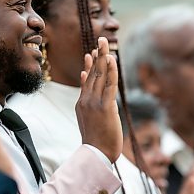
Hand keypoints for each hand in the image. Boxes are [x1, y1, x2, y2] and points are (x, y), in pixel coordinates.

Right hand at [76, 37, 122, 162]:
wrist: (95, 155)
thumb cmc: (94, 140)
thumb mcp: (87, 117)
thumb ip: (86, 99)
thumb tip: (85, 80)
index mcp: (81, 102)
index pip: (87, 79)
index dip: (91, 63)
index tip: (92, 52)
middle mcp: (86, 99)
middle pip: (93, 72)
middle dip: (97, 54)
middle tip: (101, 39)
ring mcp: (94, 102)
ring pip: (100, 75)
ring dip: (103, 57)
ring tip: (105, 43)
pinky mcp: (105, 107)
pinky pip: (109, 84)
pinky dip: (111, 71)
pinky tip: (112, 59)